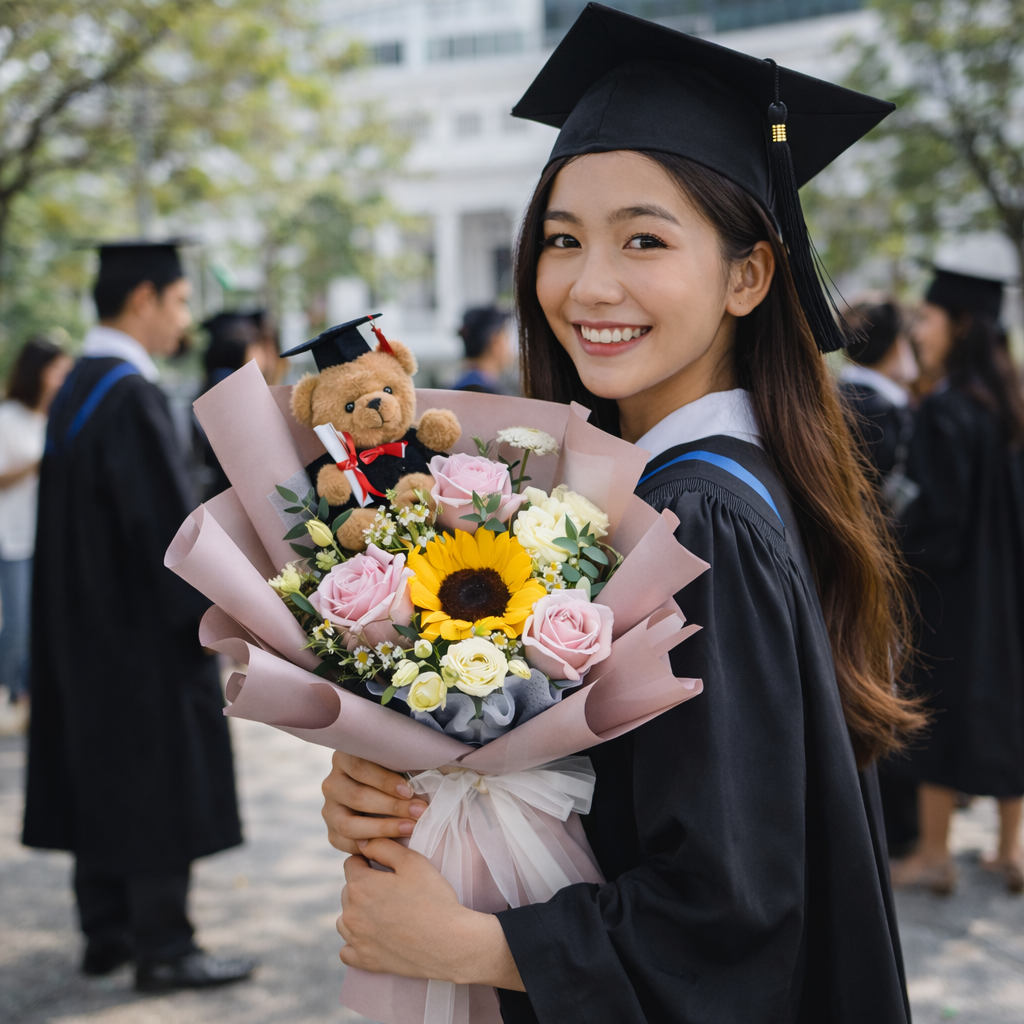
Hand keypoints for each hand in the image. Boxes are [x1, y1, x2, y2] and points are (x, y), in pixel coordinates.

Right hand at [322, 752, 426, 854]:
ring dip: (384, 827)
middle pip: (357, 796)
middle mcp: (332, 783)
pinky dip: (370, 845)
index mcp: (345, 758)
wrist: (382, 799)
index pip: (360, 767)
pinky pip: (347, 844)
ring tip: (411, 827)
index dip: (385, 780)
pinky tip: (393, 844)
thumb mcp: (399, 763)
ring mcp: (329, 809)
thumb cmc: (398, 776)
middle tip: (420, 811)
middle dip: (392, 806)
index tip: (410, 790)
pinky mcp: (333, 832)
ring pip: (349, 824)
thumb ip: (408, 762)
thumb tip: (443, 767)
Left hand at [339, 838, 523, 989]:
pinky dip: (356, 943)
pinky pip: (347, 950)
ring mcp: (356, 940)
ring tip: (383, 912)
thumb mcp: (413, 862)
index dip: (368, 861)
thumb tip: (363, 842)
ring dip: (357, 913)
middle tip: (391, 890)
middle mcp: (351, 913)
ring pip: (345, 920)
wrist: (449, 942)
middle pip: (348, 891)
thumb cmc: (433, 898)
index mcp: (360, 886)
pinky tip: (373, 937)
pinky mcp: (365, 961)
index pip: (351, 863)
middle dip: (364, 886)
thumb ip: (383, 846)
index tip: (385, 867)